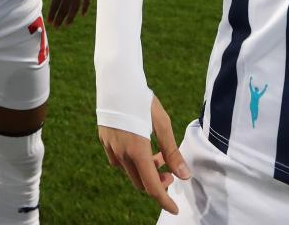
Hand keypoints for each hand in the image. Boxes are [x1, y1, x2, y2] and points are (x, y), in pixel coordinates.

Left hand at [35, 0, 90, 27]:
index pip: (56, 3)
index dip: (53, 12)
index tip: (50, 21)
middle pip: (65, 7)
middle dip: (60, 18)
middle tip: (56, 27)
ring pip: (76, 6)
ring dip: (71, 16)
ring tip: (67, 24)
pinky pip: (86, 0)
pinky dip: (84, 8)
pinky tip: (82, 15)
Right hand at [98, 95, 189, 214]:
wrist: (116, 80)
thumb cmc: (142, 99)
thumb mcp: (162, 123)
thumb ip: (172, 152)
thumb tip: (184, 175)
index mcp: (137, 150)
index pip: (152, 186)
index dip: (164, 200)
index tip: (174, 208)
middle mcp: (121, 153)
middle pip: (141, 182)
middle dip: (157, 181)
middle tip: (169, 168)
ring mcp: (111, 148)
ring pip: (130, 172)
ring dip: (145, 171)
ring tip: (157, 154)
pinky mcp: (105, 141)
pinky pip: (119, 162)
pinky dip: (132, 162)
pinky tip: (140, 148)